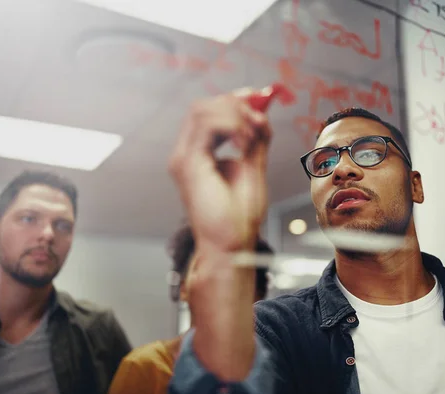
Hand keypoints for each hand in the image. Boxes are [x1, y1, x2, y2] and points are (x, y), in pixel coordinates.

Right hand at [168, 89, 271, 253]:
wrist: (231, 245)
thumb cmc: (240, 217)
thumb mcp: (253, 168)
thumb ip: (255, 140)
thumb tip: (262, 114)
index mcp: (197, 154)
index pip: (208, 113)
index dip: (233, 100)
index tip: (259, 97)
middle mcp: (185, 153)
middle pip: (203, 106)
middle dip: (235, 104)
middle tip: (261, 118)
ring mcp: (183, 158)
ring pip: (202, 110)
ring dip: (235, 115)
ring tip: (254, 136)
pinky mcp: (188, 164)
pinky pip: (207, 125)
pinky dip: (232, 126)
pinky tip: (247, 142)